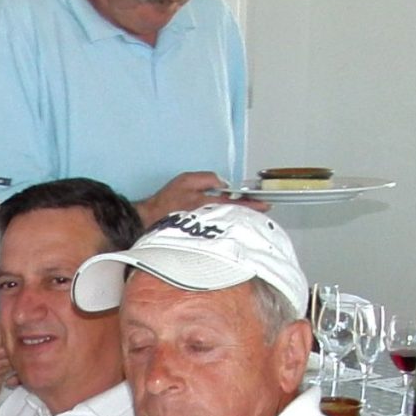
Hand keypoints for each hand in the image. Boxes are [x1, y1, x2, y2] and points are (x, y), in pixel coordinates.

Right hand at [138, 171, 263, 223]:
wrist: (149, 220)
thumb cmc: (166, 201)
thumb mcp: (186, 180)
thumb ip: (207, 179)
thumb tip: (224, 184)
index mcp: (209, 204)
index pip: (237, 204)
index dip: (252, 204)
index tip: (266, 204)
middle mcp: (211, 219)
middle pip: (237, 217)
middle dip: (251, 214)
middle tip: (264, 212)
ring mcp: (208, 230)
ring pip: (231, 225)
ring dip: (242, 221)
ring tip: (252, 218)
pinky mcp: (202, 237)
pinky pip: (221, 231)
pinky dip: (230, 227)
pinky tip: (234, 225)